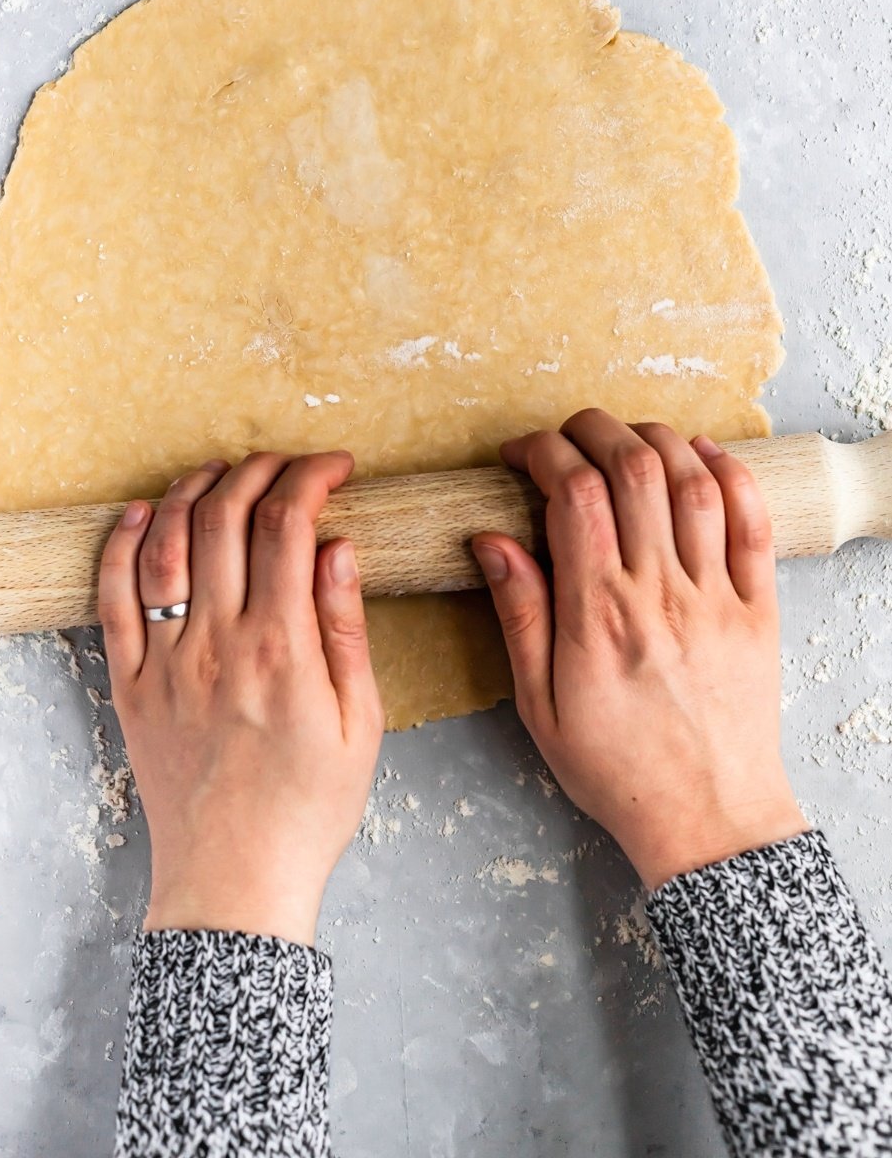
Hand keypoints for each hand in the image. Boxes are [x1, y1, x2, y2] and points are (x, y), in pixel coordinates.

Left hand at [98, 451, 383, 944]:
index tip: (334, 467)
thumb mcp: (360, 722)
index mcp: (282, 650)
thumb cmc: (309, 809)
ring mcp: (164, 662)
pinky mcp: (128, 685)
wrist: (236, 882)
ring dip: (191, 491)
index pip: (288, 526)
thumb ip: (345, 628)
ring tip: (219, 471)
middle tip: (283, 463)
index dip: (310, 478)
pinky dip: (122, 545)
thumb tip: (339, 546)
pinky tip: (141, 513)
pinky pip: (113, 598)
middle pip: (224, 519)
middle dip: (256, 471)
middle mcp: (216, 644)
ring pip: (164, 544)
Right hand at [472, 410, 805, 889]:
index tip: (521, 453)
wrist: (708, 820)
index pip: (574, 493)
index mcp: (599, 615)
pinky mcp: (758, 609)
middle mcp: (660, 593)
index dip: (543, 452)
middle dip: (593, 429)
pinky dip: (729, 473)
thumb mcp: (539, 705)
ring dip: (657, 439)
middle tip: (567, 435)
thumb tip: (492, 540)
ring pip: (692, 482)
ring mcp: (716, 597)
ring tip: (626, 438)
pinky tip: (702, 455)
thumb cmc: (618, 770)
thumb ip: (519, 614)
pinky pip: (753, 521)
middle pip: (634, 468)